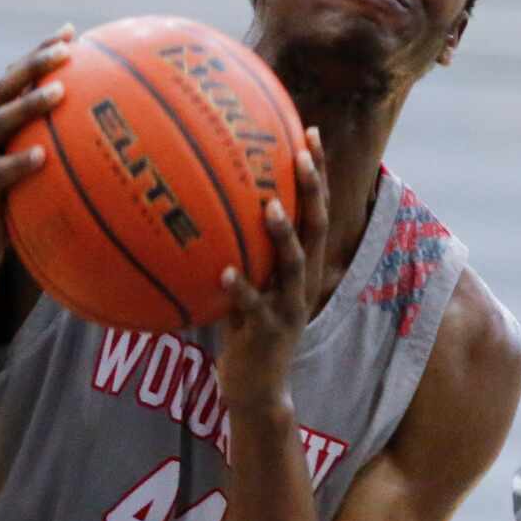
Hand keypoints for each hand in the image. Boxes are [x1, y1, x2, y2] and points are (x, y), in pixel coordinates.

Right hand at [0, 28, 72, 306]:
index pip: (16, 81)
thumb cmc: (5, 222)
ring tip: (58, 92)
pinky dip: (16, 164)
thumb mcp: (33, 185)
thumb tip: (113, 150)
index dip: (38, 54)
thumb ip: (59, 161)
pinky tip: (41, 157)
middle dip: (33, 64)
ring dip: (27, 106)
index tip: (70, 31)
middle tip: (66, 48)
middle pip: (3, 90)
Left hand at [217, 129, 328, 413]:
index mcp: (302, 265)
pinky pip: (252, 307)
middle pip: (315, 228)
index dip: (317, 173)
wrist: (256, 388)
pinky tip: (223, 272)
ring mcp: (287, 308)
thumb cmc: (245, 327)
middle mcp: (302, 281)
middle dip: (312, 189)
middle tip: (301, 153)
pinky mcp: (267, 333)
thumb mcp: (249, 280)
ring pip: (293, 265)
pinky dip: (240, 289)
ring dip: (282, 234)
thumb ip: (238, 245)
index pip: (315, 209)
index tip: (309, 131)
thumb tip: (203, 200)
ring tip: (268, 206)